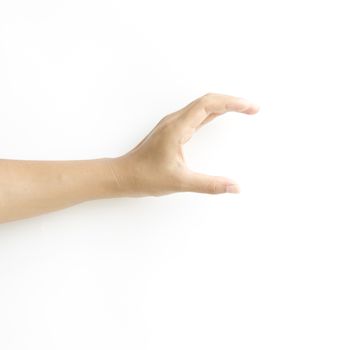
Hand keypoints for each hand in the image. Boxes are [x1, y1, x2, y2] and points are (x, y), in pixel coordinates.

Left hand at [109, 93, 258, 196]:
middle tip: (253, 108)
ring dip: (223, 105)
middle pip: (207, 100)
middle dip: (232, 101)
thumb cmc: (146, 177)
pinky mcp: (172, 130)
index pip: (209, 105)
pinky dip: (212, 113)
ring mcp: (173, 124)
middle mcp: (175, 121)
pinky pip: (196, 115)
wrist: (123, 175)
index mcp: (177, 128)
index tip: (250, 108)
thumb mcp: (180, 182)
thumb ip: (209, 185)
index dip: (232, 103)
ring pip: (202, 106)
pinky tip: (220, 116)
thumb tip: (235, 187)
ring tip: (242, 109)